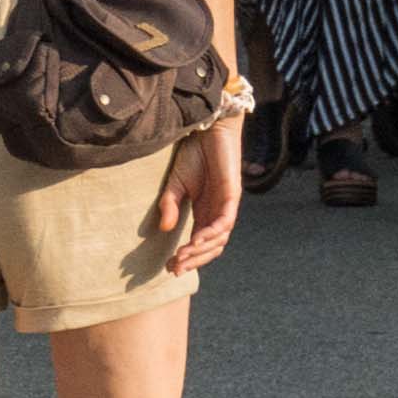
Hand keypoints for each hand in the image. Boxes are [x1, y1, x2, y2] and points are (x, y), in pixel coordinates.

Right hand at [157, 125, 248, 268]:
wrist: (208, 129)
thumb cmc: (194, 154)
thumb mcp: (175, 184)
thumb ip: (170, 205)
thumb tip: (165, 229)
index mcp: (206, 211)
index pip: (199, 242)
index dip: (187, 257)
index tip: (170, 267)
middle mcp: (218, 212)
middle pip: (212, 246)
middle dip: (194, 260)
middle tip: (175, 268)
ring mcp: (227, 205)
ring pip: (219, 238)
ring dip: (201, 251)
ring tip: (182, 258)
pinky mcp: (232, 195)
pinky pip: (224, 222)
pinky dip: (210, 234)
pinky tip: (196, 241)